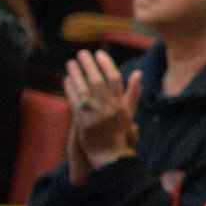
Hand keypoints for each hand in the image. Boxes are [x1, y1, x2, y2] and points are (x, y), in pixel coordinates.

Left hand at [65, 49, 140, 174]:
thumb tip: (137, 73)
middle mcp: (108, 107)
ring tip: (71, 62)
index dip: (106, 64)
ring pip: (83, 87)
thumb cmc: (119, 130)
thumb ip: (133, 92)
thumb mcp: (129, 111)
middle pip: (97, 80)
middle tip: (82, 53)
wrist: (109, 152)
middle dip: (89, 65)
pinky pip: (74, 98)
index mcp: (121, 104)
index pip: (114, 78)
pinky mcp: (81, 119)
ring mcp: (94, 113)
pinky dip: (70, 87)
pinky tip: (67, 78)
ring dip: (76, 73)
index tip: (99, 53)